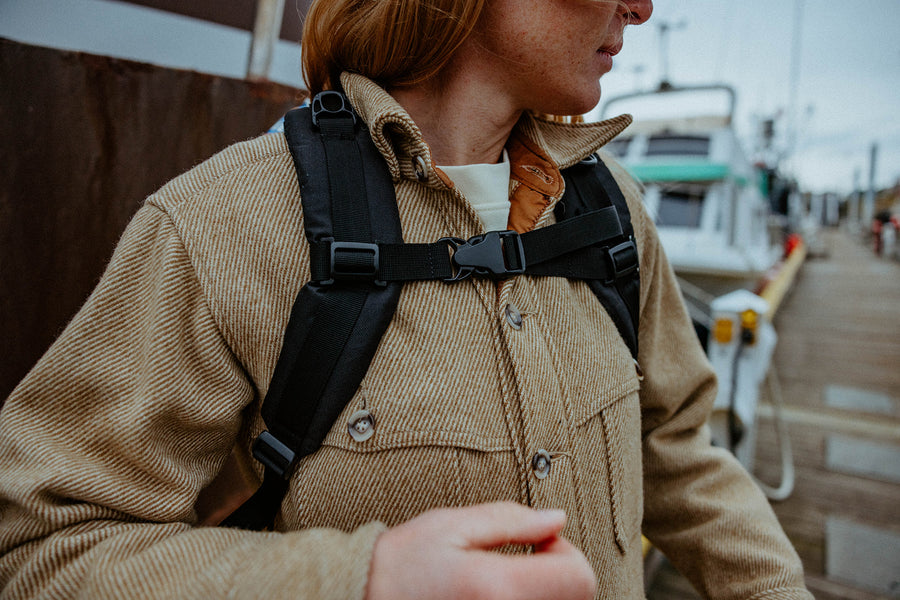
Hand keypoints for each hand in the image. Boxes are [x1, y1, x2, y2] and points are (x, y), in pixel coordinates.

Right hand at [365, 502, 596, 599]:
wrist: (365, 599)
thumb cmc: (403, 566)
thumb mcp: (454, 525)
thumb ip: (511, 520)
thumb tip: (556, 520)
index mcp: (502, 589)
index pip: (580, 577)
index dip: (563, 549)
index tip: (536, 542)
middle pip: (577, 598)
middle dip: (556, 572)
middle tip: (518, 560)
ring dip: (543, 591)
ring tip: (503, 581)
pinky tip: (498, 596)